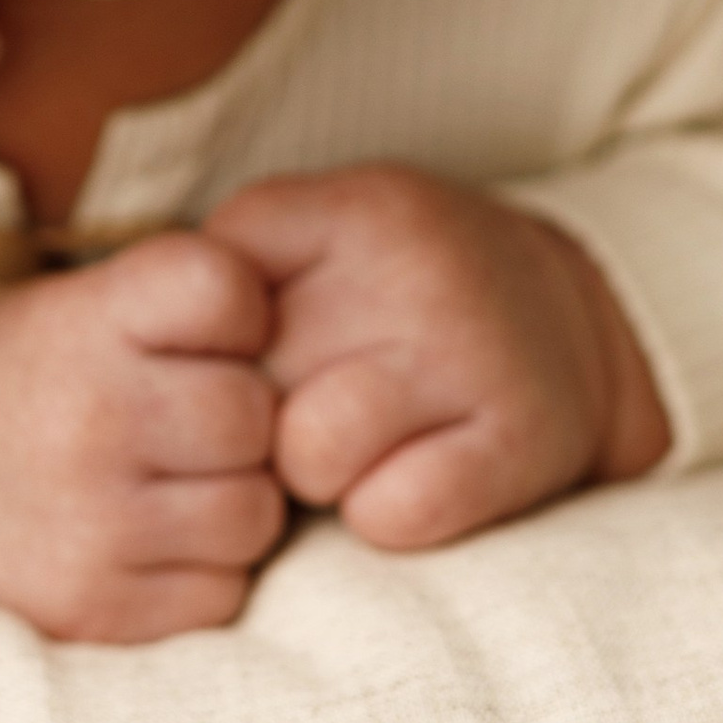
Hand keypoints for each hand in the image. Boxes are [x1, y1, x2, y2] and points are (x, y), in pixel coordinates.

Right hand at [0, 231, 285, 640]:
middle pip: (258, 416)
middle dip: (241, 424)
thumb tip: (310, 350)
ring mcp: (94, 524)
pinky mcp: (98, 611)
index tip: (207, 336)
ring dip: (231, 505)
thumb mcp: (84, 306)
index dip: (242, 313)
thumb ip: (189, 302)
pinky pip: (222, 593)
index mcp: (87, 323)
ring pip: (255, 514)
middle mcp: (90, 419)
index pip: (228, 288)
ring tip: (166, 487)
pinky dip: (203, 575)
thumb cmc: (37, 381)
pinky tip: (148, 545)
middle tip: (184, 426)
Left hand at [205, 164, 668, 549]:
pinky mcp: (521, 438)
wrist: (564, 318)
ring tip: (356, 443)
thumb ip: (229, 273)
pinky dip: (383, 516)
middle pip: (251, 383)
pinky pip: (393, 513)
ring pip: (309, 453)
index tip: (250, 346)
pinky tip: (410, 478)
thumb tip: (158, 373)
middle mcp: (417, 265)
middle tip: (316, 400)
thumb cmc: (392, 294)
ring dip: (316, 473)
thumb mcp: (319, 239)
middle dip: (261, 414)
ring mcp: (473, 349)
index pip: (208, 289)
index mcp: (355, 206)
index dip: (211, 344)